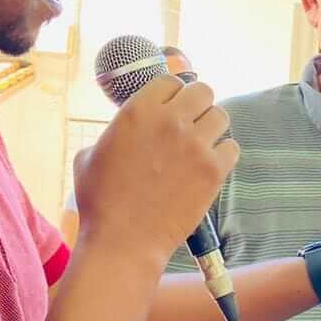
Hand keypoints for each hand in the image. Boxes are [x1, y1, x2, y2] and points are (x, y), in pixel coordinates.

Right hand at [74, 77, 238, 266]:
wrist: (123, 240)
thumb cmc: (101, 201)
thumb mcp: (89, 155)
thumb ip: (114, 132)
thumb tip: (127, 129)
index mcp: (138, 111)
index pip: (170, 81)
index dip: (171, 94)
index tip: (170, 107)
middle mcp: (171, 121)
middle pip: (203, 90)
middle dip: (197, 105)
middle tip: (190, 122)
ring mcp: (195, 145)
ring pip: (221, 115)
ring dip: (212, 127)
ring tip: (200, 144)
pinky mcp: (213, 170)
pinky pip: (231, 147)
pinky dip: (223, 154)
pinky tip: (209, 165)